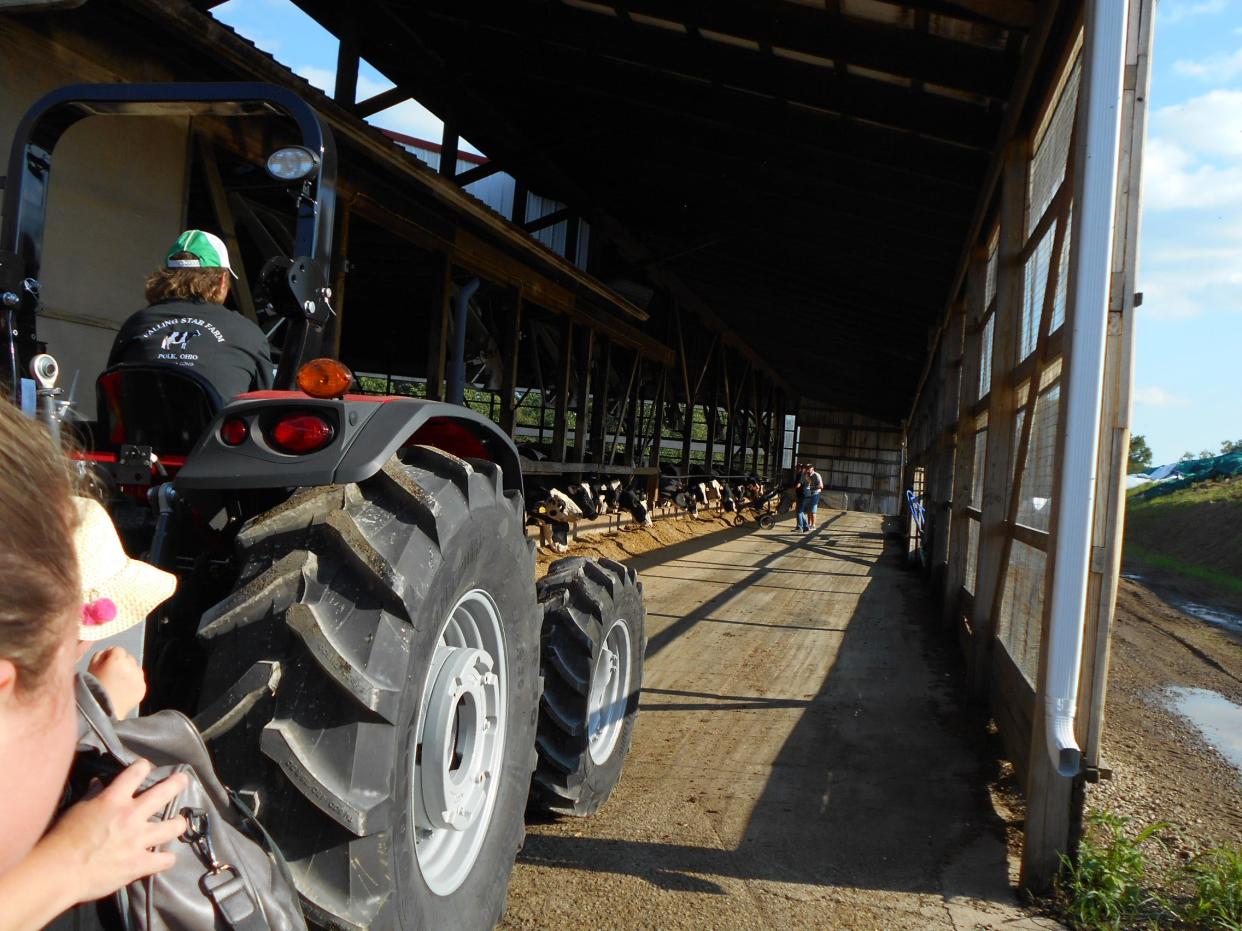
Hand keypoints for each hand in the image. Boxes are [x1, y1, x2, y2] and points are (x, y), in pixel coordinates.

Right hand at [38, 761, 187, 902]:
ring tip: (179, 823)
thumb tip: (98, 783)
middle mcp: (132, 815)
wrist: (59, 872)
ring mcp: (139, 840)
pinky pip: (164, 860)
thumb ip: (92, 796)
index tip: (146, 766)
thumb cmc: (62, 838)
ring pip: (173, 827)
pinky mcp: (140, 863)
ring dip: (178, 824)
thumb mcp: (77, 810)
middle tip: (183, 780)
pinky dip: (166, 859)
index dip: (143, 766)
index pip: (136, 772)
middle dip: (177, 783)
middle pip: (164, 793)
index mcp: (114, 799)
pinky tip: (165, 858)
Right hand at [88, 646, 146, 717]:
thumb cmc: (92, 689)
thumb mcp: (90, 667)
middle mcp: (131, 666)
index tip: (105, 665)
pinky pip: (139, 680)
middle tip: (111, 675)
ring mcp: (139, 678)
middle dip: (121, 663)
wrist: (100, 711)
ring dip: (128, 672)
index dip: (110, 656)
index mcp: (117, 659)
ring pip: (135, 668)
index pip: (117, 649)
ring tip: (117, 683)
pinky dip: (133, 683)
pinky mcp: (143, 688)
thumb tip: (109, 651)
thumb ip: (100, 655)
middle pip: (128, 658)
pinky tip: (123, 690)